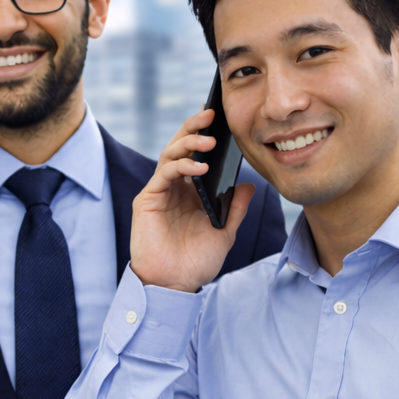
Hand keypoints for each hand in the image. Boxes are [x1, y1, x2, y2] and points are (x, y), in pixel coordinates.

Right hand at [130, 109, 255, 292]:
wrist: (173, 285)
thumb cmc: (195, 262)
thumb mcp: (224, 232)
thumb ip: (235, 208)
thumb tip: (250, 185)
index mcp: (190, 191)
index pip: (196, 154)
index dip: (206, 135)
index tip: (222, 119)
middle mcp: (173, 187)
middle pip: (180, 146)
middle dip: (194, 127)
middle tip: (211, 113)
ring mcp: (159, 191)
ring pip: (169, 154)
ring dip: (189, 143)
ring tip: (209, 140)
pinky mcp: (148, 200)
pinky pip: (164, 174)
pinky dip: (182, 165)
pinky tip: (200, 167)